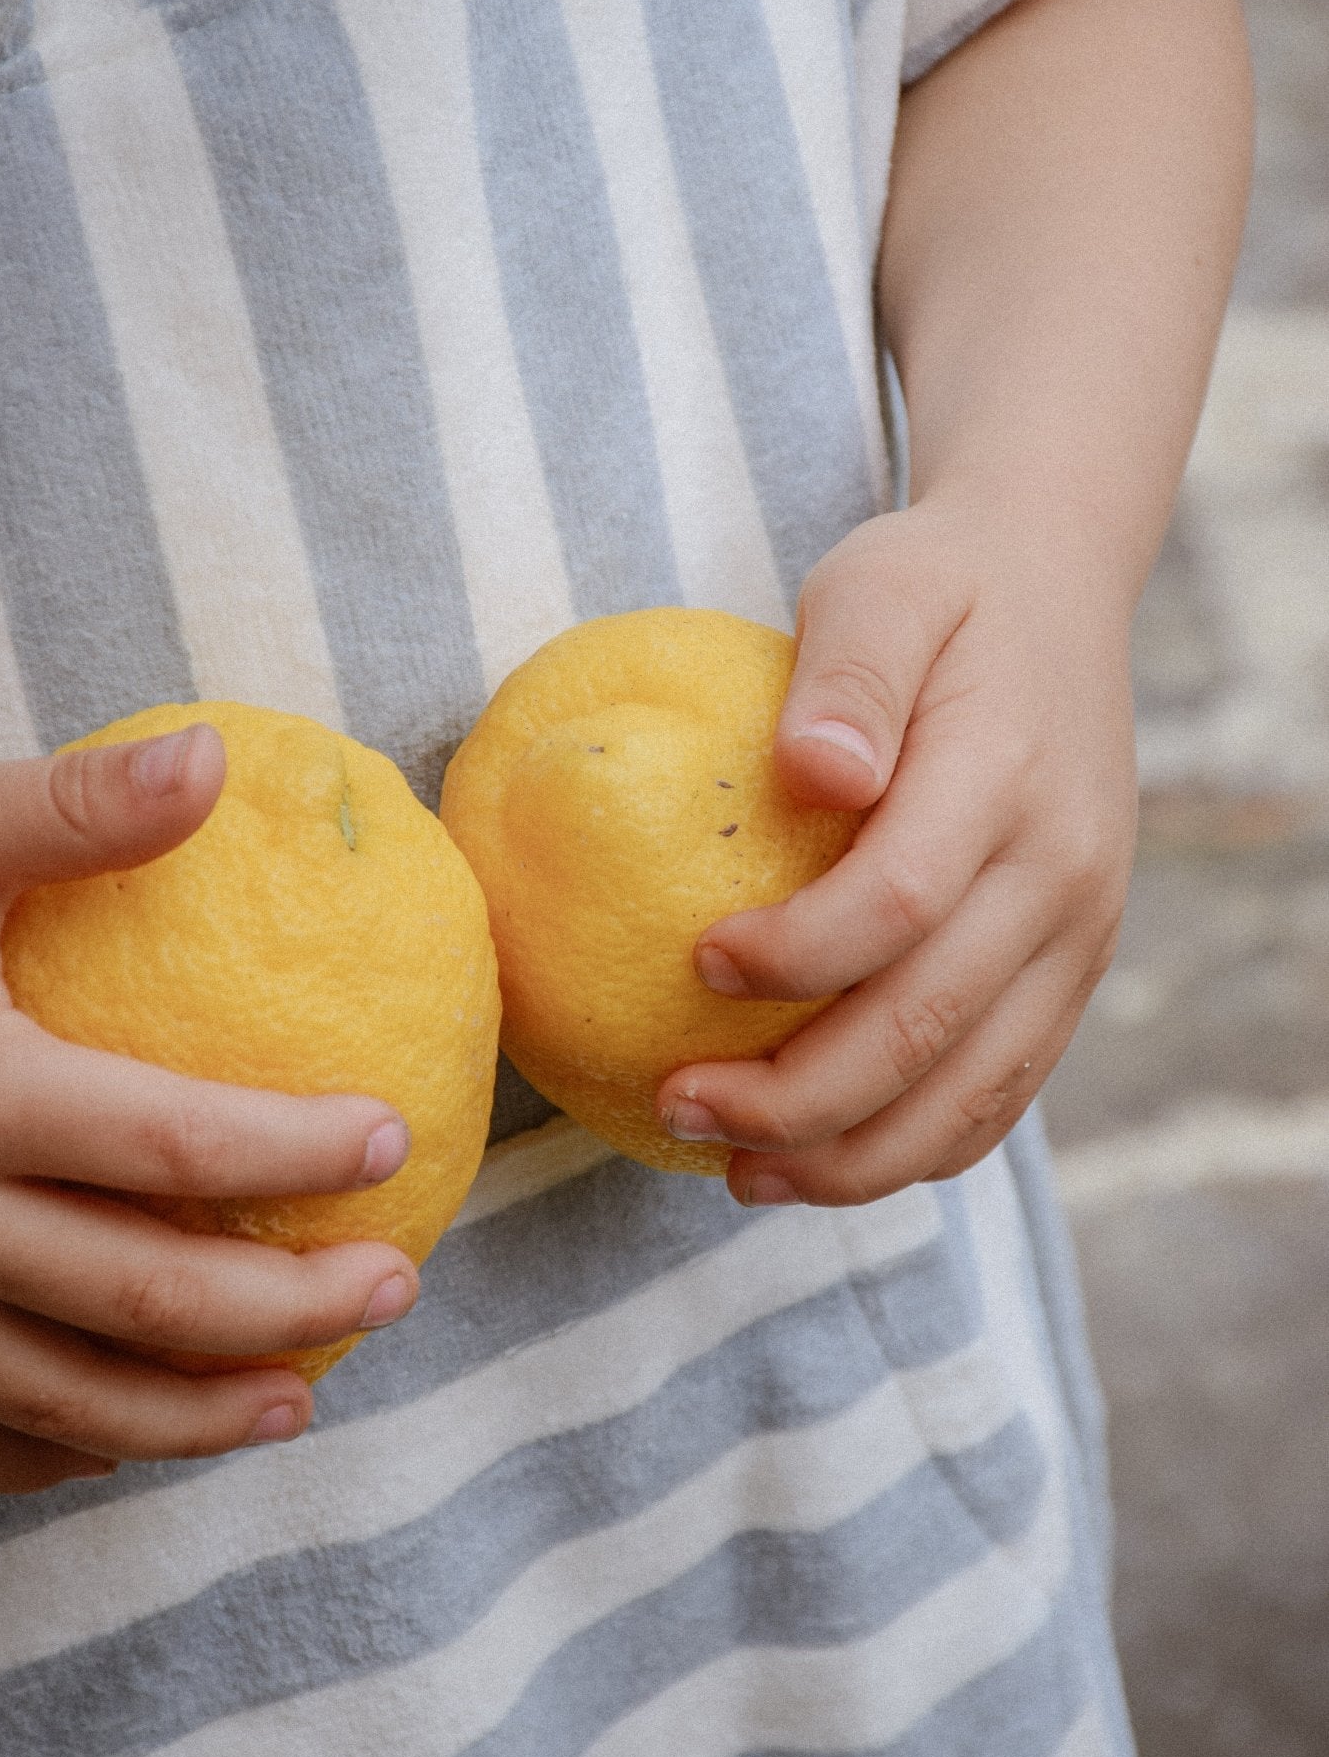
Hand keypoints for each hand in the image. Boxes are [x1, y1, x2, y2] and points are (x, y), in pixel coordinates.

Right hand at [0, 726, 417, 1493]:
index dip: (296, 1149)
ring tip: (300, 1402)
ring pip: (67, 1397)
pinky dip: (57, 1450)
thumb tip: (217, 758)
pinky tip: (127, 1440)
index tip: (393, 1137)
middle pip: (148, 1296)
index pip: (172, 1141)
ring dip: (196, 1416)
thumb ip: (67, 816)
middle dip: (290, 1308)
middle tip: (394, 1288)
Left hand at [656, 497, 1135, 1204]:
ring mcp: (1080, 935)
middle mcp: (1062, 875)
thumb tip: (814, 775)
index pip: (900, 904)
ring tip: (738, 1171)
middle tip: (677, 1106)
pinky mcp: (1073, 970)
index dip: (795, 959)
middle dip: (795, 1098)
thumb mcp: (879, 585)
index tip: (695, 966)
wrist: (1058, 591)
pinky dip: (915, 1148)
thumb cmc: (938, 590)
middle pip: (928, 1029)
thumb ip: (850, 672)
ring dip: (850, 1157)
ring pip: (971, 1092)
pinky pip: (1002, 1090)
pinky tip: (822, 1161)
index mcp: (1008, 780)